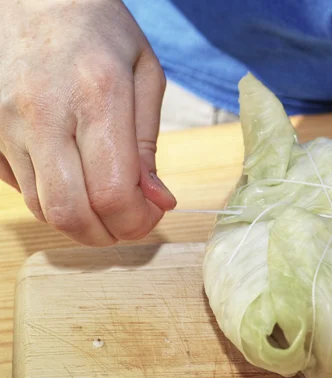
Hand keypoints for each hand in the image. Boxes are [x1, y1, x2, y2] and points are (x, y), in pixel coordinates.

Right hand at [0, 0, 175, 246]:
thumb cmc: (100, 31)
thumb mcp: (144, 75)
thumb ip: (148, 144)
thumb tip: (157, 200)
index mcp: (98, 95)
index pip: (113, 192)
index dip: (137, 220)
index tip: (152, 215)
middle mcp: (44, 113)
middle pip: (70, 212)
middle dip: (107, 235)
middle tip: (128, 224)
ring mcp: (6, 123)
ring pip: (42, 206)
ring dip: (80, 220)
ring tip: (105, 203)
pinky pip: (18, 187)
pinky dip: (51, 198)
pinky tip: (72, 177)